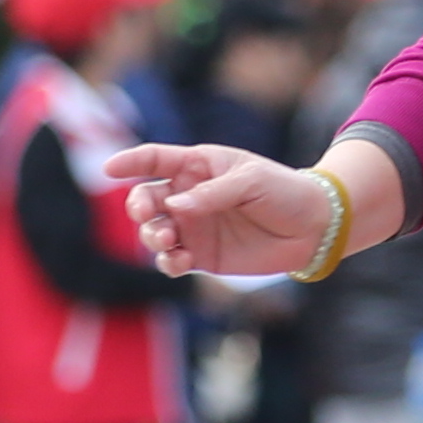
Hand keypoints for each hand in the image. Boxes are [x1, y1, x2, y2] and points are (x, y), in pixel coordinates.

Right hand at [105, 142, 327, 282]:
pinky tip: (178, 261)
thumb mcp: (251, 182)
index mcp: (198, 166)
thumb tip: (175, 207)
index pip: (155, 160)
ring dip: (151, 237)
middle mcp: (189, 196)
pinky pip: (171, 261)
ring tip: (169, 241)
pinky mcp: (202, 256)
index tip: (109, 169)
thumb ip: (212, 193)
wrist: (313, 228)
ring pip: (153, 233)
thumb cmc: (284, 191)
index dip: (130, 162)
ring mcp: (193, 227)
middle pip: (146, 199)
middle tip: (150, 216)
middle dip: (139, 207)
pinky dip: (168, 262)